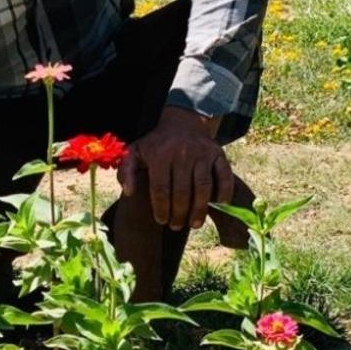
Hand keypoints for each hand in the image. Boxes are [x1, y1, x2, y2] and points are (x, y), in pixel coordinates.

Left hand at [119, 106, 232, 230]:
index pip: (160, 188)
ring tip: (194, 223)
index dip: (161, 208)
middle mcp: (182, 153)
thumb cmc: (156, 144)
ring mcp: (202, 154)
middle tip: (176, 226)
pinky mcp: (218, 154)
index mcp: (160, 155)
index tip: (161, 220)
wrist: (182, 123)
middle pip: (182, 191)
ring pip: (203, 187)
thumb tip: (128, 192)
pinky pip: (224, 175)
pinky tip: (219, 205)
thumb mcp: (135, 153)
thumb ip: (126, 172)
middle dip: (179, 213)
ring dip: (200, 209)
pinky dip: (224, 191)